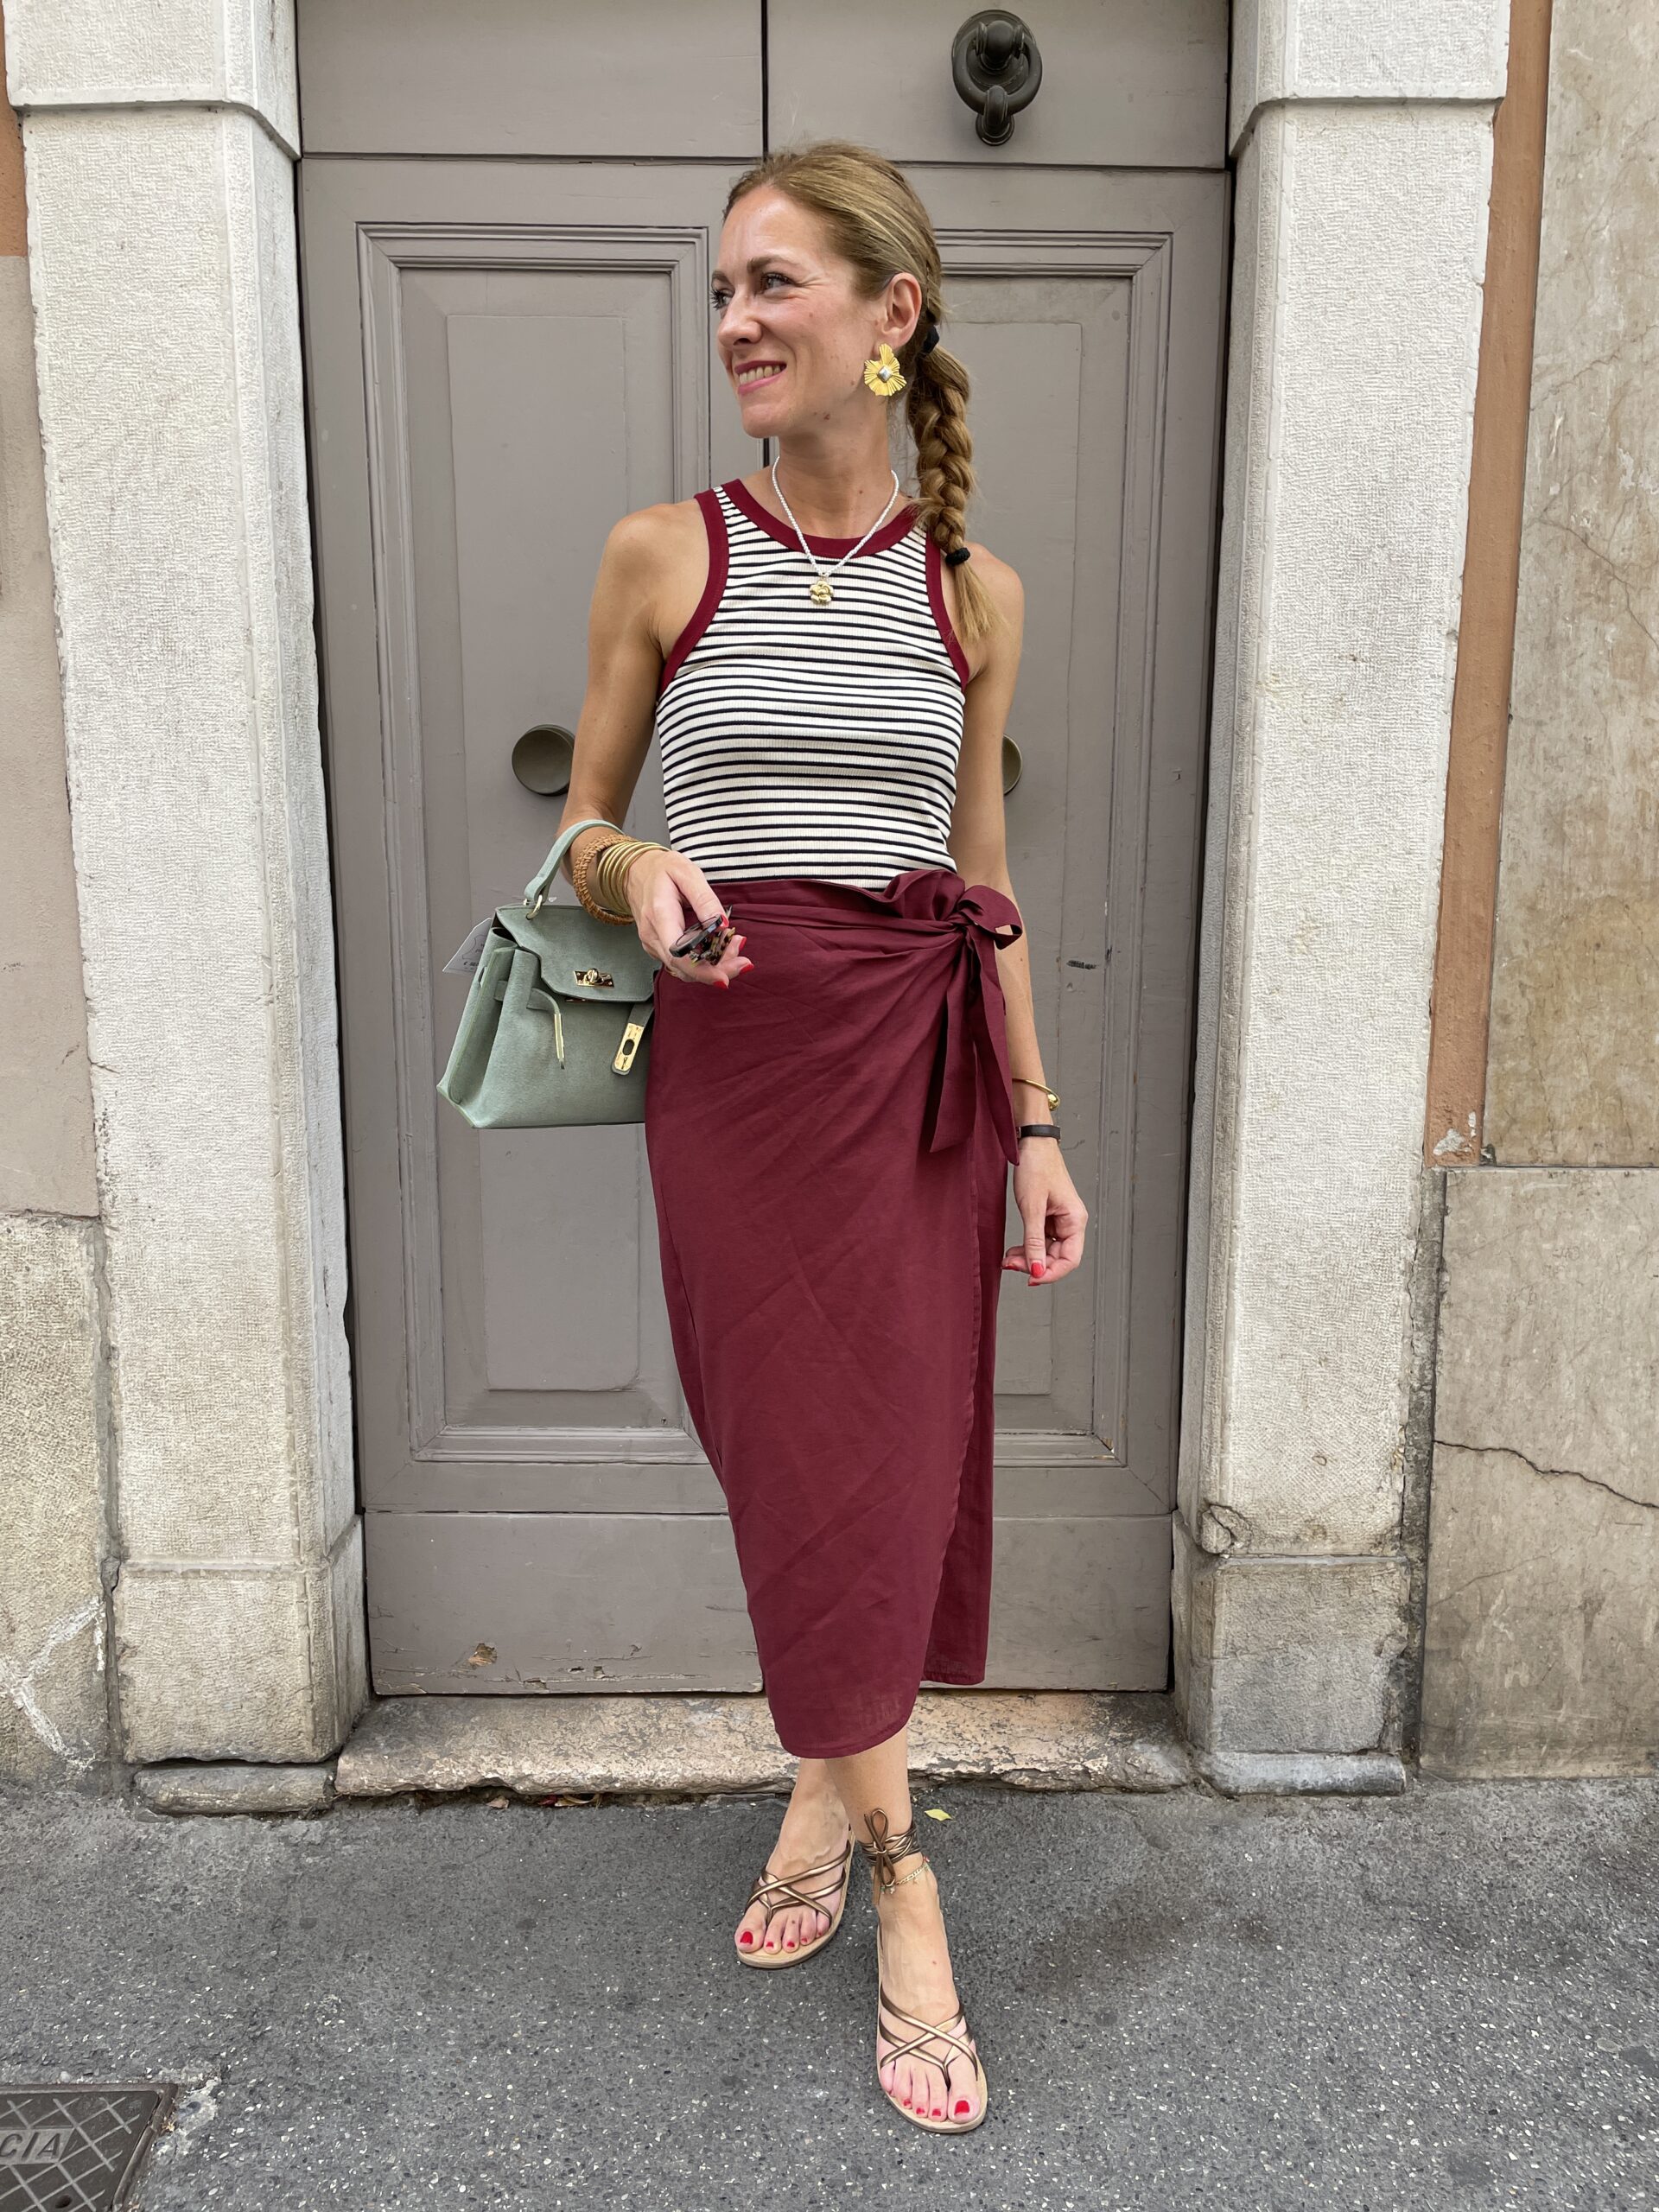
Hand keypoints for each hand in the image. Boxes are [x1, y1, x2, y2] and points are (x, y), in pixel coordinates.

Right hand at [625, 845, 753, 989]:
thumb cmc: (662, 870)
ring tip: (733, 947)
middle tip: (743, 960)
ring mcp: (653, 944)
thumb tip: (723, 924)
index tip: (725, 977)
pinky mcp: (658, 948)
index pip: (678, 954)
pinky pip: (681, 963)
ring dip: (713, 966)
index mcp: (659, 915)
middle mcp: (653, 936)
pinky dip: (703, 961)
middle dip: (717, 969)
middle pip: (684, 967)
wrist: (637, 872)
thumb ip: (705, 899)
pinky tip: (719, 948)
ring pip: (684, 969)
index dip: (702, 970)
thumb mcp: (687, 872)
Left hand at [1004, 1141, 1086, 1285]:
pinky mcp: (1048, 1217)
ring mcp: (1060, 1221)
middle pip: (1057, 1258)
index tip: (1030, 1278)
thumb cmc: (1036, 1168)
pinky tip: (1013, 1250)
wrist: (1031, 1143)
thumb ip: (1034, 1242)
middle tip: (1010, 1265)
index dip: (1050, 1273)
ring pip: (1047, 1251)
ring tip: (1008, 1258)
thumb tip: (1036, 1271)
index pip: (1070, 1260)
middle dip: (1035, 1265)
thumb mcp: (1032, 1207)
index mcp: (1075, 1220)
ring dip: (1029, 1258)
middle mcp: (1071, 1223)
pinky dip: (1027, 1247)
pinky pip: (1040, 1240)